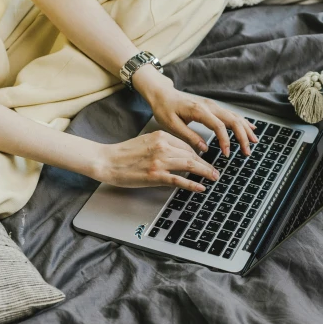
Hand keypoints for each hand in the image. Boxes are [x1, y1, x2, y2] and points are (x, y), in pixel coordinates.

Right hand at [93, 130, 218, 190]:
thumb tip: (180, 155)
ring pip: (189, 165)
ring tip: (213, 178)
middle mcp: (162, 146)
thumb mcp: (147, 141)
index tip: (205, 162)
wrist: (106, 161)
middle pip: (192, 155)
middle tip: (215, 172)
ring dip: (204, 172)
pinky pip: (179, 180)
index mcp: (161, 136)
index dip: (199, 155)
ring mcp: (159, 161)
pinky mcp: (155, 175)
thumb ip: (164, 145)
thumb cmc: (124, 153)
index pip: (187, 146)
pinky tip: (200, 187)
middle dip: (206, 165)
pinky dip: (192, 184)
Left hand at [134, 67, 257, 156]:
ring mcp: (213, 105)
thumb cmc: (164, 108)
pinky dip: (242, 122)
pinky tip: (250, 128)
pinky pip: (231, 114)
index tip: (227, 153)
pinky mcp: (213, 107)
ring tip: (253, 142)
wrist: (162, 93)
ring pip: (234, 116)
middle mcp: (209, 106)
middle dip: (242, 136)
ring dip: (245, 129)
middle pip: (232, 120)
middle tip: (247, 151)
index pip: (219, 126)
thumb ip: (189, 136)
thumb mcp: (171, 125)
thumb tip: (204, 148)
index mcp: (199, 110)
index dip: (225, 141)